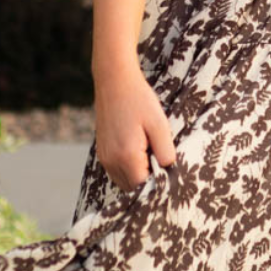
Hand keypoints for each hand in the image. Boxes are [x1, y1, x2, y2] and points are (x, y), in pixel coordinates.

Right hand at [93, 64, 178, 192]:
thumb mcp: (160, 125)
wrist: (114, 82)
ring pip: (124, 182)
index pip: (144, 187)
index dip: (158, 183)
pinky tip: (139, 152)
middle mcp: (112, 161)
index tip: (167, 171)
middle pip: (133, 188)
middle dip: (148, 181)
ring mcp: (104, 158)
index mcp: (127, 156)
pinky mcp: (102, 153)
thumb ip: (166, 152)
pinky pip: (117, 173)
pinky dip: (129, 170)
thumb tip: (169, 170)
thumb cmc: (139, 100)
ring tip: (149, 155)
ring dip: (138, 177)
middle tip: (161, 161)